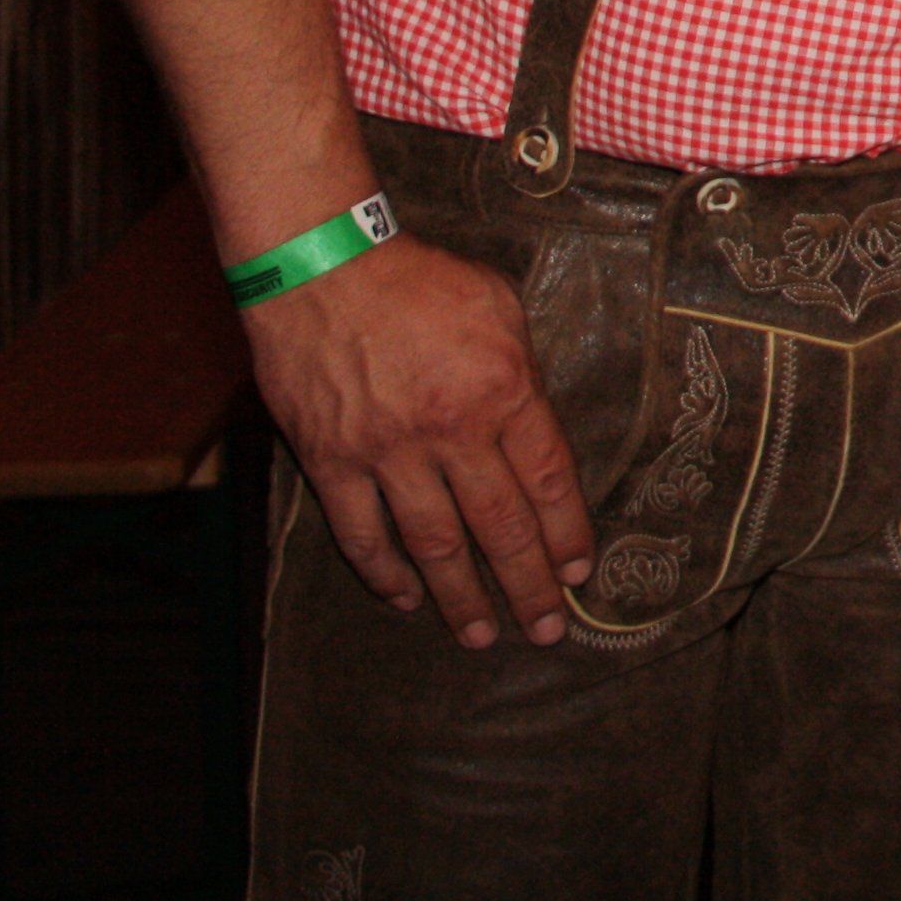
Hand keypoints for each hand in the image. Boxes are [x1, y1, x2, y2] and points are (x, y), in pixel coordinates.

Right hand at [241, 236, 595, 648]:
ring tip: (483, 635)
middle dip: (528, 584)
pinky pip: (361, 532)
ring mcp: (387, 451)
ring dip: (461, 597)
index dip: (566, 532)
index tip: (579, 570)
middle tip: (548, 627)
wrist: (322, 265)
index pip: (547, 479)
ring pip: (433, 543)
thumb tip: (535, 431)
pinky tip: (405, 599)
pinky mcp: (331, 460)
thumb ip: (522, 375)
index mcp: (502, 390)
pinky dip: (383, 572)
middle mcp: (450, 430)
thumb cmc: (419, 280)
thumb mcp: (499, 308)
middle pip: (499, 525)